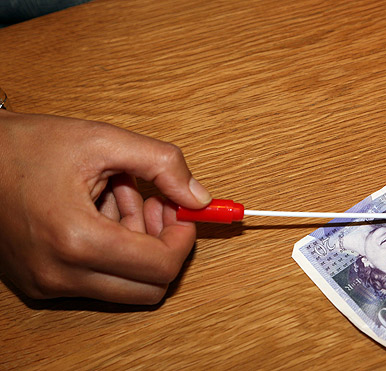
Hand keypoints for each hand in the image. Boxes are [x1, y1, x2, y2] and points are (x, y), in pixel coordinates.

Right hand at [0, 110, 211, 303]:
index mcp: (76, 240)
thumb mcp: (102, 141)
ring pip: (124, 286)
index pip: (160, 266)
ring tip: (121, 198)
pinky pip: (97, 282)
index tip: (183, 212)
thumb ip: (161, 165)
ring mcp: (47, 285)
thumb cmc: (26, 146)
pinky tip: (99, 212)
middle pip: (148, 288)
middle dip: (164, 246)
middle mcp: (60, 274)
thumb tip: (199, 198)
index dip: (183, 239)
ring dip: (137, 247)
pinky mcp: (39, 285)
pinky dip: (112, 252)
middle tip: (156, 206)